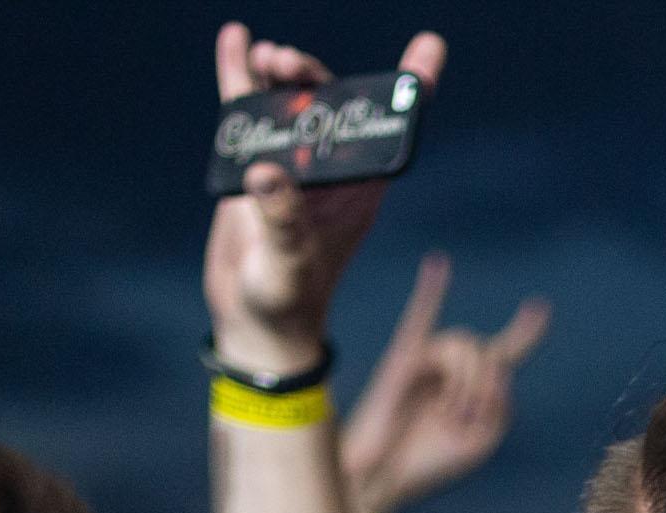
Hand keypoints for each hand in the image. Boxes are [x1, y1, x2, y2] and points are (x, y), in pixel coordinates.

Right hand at [203, 22, 444, 377]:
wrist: (254, 320)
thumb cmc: (287, 300)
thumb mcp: (289, 263)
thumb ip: (282, 219)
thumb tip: (266, 171)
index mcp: (358, 188)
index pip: (389, 130)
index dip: (411, 87)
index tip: (429, 47)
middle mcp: (328, 169)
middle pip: (330, 103)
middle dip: (313, 74)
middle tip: (285, 62)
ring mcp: (290, 163)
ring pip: (289, 101)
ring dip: (279, 72)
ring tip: (264, 55)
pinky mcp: (253, 164)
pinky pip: (247, 112)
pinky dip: (239, 76)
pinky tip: (236, 39)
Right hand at [340, 250, 550, 512]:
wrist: (385, 474)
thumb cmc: (430, 460)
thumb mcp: (483, 439)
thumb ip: (500, 402)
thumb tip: (489, 362)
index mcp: (475, 387)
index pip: (505, 351)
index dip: (525, 331)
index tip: (541, 307)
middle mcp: (452, 367)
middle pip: (488, 351)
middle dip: (486, 387)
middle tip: (466, 418)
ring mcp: (427, 359)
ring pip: (464, 344)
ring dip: (466, 383)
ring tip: (449, 412)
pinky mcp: (403, 358)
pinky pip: (418, 316)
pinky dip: (430, 290)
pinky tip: (438, 263)